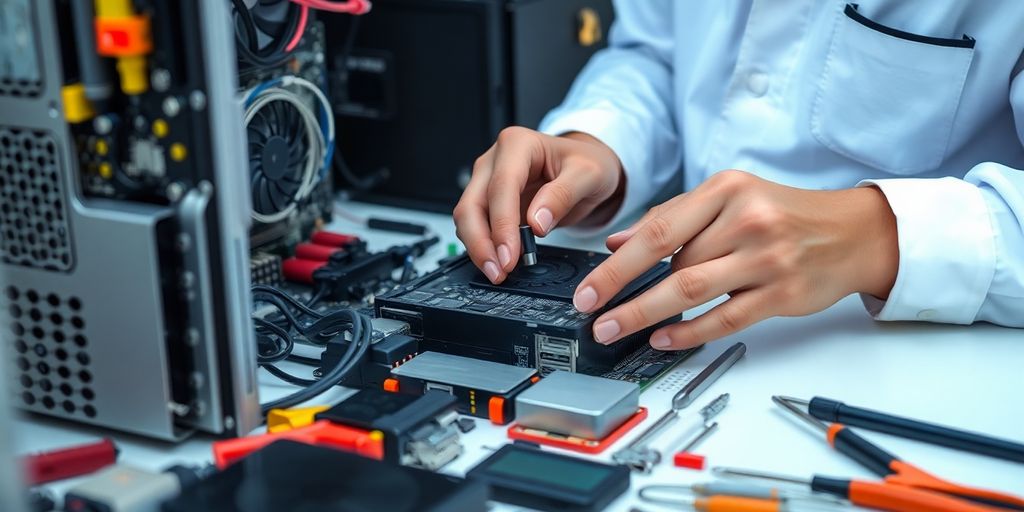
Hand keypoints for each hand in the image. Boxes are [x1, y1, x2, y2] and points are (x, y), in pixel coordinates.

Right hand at [454, 127, 624, 283]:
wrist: (584, 169)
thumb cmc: (586, 165)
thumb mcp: (588, 175)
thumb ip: (563, 195)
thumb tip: (537, 222)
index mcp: (518, 144)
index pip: (501, 186)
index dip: (502, 224)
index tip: (510, 254)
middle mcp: (495, 160)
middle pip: (472, 204)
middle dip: (481, 242)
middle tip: (499, 271)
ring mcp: (488, 181)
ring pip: (467, 217)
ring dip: (479, 248)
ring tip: (500, 272)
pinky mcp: (488, 201)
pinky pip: (476, 226)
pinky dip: (484, 246)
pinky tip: (500, 262)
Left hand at [575, 170, 899, 349]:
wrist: (853, 231)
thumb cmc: (783, 213)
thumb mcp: (729, 198)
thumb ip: (673, 218)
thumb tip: (616, 242)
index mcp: (727, 190)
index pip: (659, 229)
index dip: (617, 262)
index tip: (588, 285)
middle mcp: (747, 220)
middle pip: (672, 261)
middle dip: (623, 291)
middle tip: (591, 312)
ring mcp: (767, 259)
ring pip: (693, 290)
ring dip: (646, 314)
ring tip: (615, 329)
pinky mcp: (783, 294)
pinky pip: (726, 318)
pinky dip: (690, 332)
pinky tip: (663, 339)